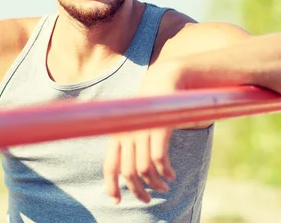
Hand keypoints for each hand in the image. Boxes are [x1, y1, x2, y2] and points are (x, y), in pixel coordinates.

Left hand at [103, 62, 181, 203]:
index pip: (109, 166)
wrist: (166, 80)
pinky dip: (166, 172)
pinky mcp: (158, 128)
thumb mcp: (135, 124)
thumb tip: (129, 172)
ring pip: (144, 170)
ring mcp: (141, 131)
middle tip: (147, 199)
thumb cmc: (151, 105)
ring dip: (156, 184)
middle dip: (138, 191)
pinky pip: (159, 160)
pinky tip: (171, 175)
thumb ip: (130, 143)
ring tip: (164, 188)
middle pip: (128, 173)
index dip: (110, 186)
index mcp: (117, 133)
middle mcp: (126, 133)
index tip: (117, 201)